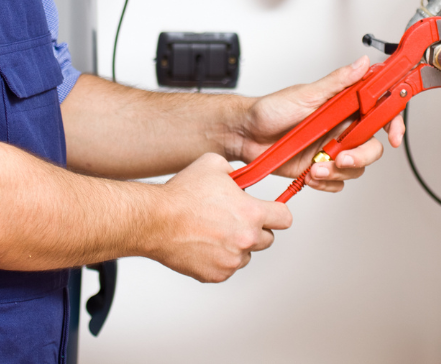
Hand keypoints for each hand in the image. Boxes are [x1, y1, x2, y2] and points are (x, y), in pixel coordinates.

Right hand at [151, 153, 291, 281]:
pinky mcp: (216, 275)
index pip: (285, 219)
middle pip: (268, 239)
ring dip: (237, 245)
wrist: (155, 220)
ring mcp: (231, 261)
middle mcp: (246, 240)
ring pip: (246, 255)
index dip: (277, 212)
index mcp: (251, 213)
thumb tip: (241, 178)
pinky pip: (227, 268)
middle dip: (255, 229)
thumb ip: (236, 171)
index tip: (270, 211)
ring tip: (214, 231)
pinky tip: (203, 243)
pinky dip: (219, 258)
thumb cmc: (182, 194)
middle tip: (235, 219)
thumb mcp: (214, 164)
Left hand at [237, 57, 404, 192]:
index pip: (378, 112)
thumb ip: (338, 82)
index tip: (394, 135)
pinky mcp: (319, 169)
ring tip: (315, 167)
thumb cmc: (270, 110)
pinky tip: (310, 175)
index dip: (393, 123)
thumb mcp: (306, 94)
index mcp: (342, 106)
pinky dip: (326, 183)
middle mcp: (340, 129)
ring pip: (355, 167)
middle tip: (341, 158)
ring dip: (338, 171)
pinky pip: (337, 182)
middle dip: (360, 156)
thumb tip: (363, 63)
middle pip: (371, 146)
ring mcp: (330, 150)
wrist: (245, 134)